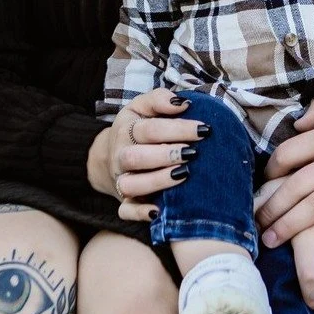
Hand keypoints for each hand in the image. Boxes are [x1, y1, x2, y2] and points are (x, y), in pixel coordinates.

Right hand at [87, 89, 209, 221]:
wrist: (110, 155)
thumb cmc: (137, 128)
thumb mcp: (142, 107)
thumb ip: (159, 99)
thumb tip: (182, 103)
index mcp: (126, 130)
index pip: (150, 129)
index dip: (177, 129)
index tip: (203, 129)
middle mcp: (121, 156)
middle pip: (137, 157)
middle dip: (166, 155)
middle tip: (193, 152)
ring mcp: (121, 180)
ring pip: (132, 185)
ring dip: (157, 181)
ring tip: (184, 174)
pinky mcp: (124, 201)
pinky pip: (126, 212)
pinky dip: (140, 214)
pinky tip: (159, 212)